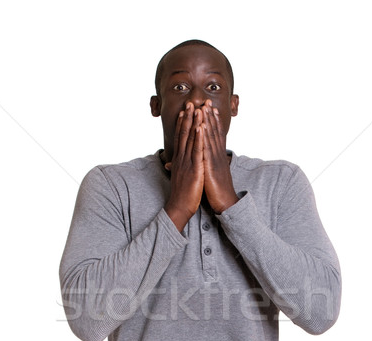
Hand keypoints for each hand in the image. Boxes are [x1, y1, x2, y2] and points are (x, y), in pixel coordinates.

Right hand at [164, 103, 204, 231]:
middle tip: (191, 103)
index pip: (180, 138)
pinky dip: (198, 138)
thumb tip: (172, 164)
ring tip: (197, 109)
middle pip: (184, 134)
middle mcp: (181, 158)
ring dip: (194, 122)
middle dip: (188, 118)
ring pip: (191, 139)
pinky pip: (196, 151)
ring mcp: (187, 163)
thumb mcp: (179, 178)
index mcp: (179, 160)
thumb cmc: (181, 194)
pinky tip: (200, 127)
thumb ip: (177, 168)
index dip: (182, 123)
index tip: (185, 111)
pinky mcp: (194, 169)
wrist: (179, 207)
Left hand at [201, 100, 237, 213]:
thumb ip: (206, 165)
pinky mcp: (211, 167)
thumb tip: (203, 160)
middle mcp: (217, 155)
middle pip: (214, 132)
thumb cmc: (217, 190)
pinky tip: (202, 127)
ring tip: (204, 108)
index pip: (215, 135)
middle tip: (207, 100)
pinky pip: (206, 150)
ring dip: (207, 121)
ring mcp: (215, 160)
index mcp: (217, 156)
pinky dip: (204, 137)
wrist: (225, 203)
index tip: (209, 108)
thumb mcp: (210, 174)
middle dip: (210, 116)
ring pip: (210, 137)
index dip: (212, 121)